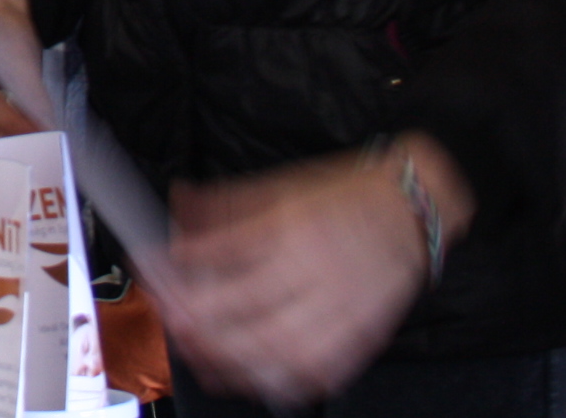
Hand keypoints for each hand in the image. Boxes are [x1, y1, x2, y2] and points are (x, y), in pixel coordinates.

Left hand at [158, 135, 474, 404]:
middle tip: (170, 320)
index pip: (225, 250)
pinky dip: (283, 380)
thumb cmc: (347, 196)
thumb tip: (180, 204)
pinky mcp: (364, 334)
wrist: (414, 207)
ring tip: (201, 357)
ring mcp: (343, 306)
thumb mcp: (281, 185)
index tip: (151, 267)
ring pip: (279, 346)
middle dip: (197, 319)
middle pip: (246, 304)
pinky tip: (255, 377)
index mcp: (294, 225)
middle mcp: (317, 267)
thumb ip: (227, 203)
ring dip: (232, 358)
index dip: (180, 263)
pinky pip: (320, 370)